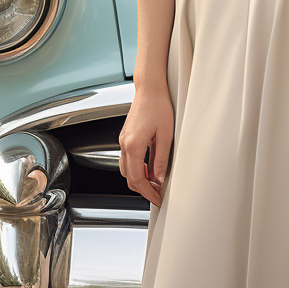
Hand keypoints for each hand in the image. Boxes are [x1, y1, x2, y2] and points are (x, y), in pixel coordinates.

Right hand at [118, 87, 173, 207]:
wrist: (150, 89)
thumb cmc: (158, 106)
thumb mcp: (165, 134)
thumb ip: (161, 159)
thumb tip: (160, 178)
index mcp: (133, 145)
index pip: (137, 179)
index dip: (148, 192)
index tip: (157, 198)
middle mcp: (124, 144)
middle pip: (129, 177)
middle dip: (143, 189)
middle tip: (157, 194)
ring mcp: (123, 140)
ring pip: (126, 169)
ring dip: (139, 179)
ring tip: (155, 182)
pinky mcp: (126, 137)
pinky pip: (128, 159)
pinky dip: (136, 168)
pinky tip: (149, 168)